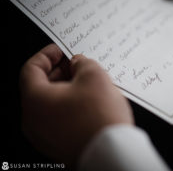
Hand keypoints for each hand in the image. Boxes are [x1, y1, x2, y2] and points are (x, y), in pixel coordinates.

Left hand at [20, 44, 132, 166]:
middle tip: (76, 65)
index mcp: (35, 100)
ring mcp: (45, 135)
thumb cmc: (100, 119)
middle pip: (40, 87)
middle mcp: (34, 120)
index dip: (47, 55)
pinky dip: (69, 105)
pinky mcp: (58, 144)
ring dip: (65, 88)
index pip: (31, 69)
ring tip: (86, 82)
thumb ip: (82, 63)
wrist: (110, 153)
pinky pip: (58, 118)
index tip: (59, 50)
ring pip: (50, 103)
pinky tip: (88, 101)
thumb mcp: (94, 77)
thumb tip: (78, 63)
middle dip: (58, 71)